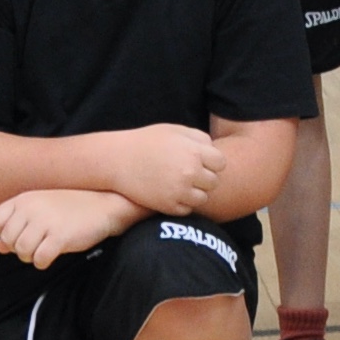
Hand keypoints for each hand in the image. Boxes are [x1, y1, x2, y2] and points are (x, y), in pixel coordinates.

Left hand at [0, 188, 136, 268]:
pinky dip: (43, 262)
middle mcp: (31, 208)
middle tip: (35, 246)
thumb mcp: (41, 211)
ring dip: (30, 257)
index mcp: (25, 199)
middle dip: (18, 249)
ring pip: (21, 251)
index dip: (5, 233)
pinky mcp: (60, 236)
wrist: (104, 205)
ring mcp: (45, 221)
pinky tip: (52, 255)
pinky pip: (39, 259)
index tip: (20, 235)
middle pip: (7, 239)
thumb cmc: (72, 208)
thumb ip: (18, 226)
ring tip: (43, 251)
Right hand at [112, 122, 226, 214]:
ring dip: (195, 192)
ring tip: (180, 183)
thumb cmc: (147, 142)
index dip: (211, 162)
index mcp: (194, 152)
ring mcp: (180, 192)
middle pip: (214, 182)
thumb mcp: (174, 130)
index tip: (199, 161)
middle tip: (188, 173)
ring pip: (203, 198)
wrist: (118, 161)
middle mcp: (190, 173)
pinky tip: (170, 192)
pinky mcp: (169, 206)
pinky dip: (182, 203)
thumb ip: (198, 137)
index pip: (221, 163)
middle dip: (204, 177)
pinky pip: (188, 209)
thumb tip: (213, 149)